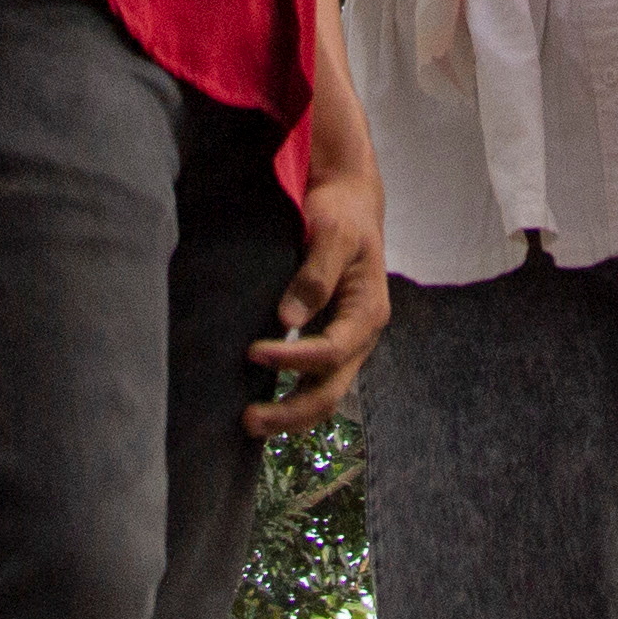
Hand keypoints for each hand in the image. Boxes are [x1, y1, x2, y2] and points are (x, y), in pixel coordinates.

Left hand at [253, 77, 388, 435]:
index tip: (253, 352)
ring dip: (290, 411)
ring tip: (251, 421)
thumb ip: (315, 276)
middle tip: (248, 420)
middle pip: (332, 390)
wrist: (349, 198)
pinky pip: (315, 378)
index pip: (331, 350)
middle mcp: (361, 334)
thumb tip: (288, 321)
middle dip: (292, 411)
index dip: (293, 358)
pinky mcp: (330, 336)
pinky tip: (263, 400)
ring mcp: (348, 339)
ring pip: (324, 392)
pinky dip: (292, 394)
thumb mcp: (331, 233)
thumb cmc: (342, 211)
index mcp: (368, 311)